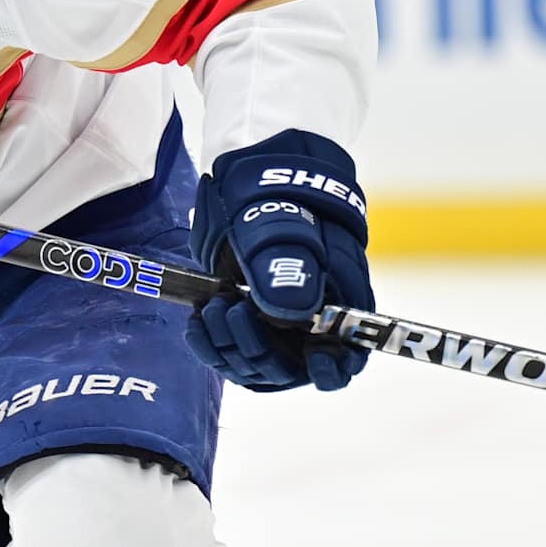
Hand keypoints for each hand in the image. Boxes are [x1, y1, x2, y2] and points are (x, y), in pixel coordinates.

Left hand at [185, 130, 373, 391]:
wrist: (250, 177)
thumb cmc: (281, 193)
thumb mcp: (282, 221)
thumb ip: (287, 265)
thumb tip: (293, 312)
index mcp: (339, 297)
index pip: (348, 355)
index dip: (333, 370)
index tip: (315, 363)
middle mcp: (310, 319)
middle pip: (292, 367)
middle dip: (260, 351)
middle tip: (232, 312)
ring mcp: (275, 322)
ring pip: (257, 364)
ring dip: (230, 348)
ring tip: (212, 311)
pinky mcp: (245, 319)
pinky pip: (231, 352)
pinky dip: (212, 346)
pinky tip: (197, 323)